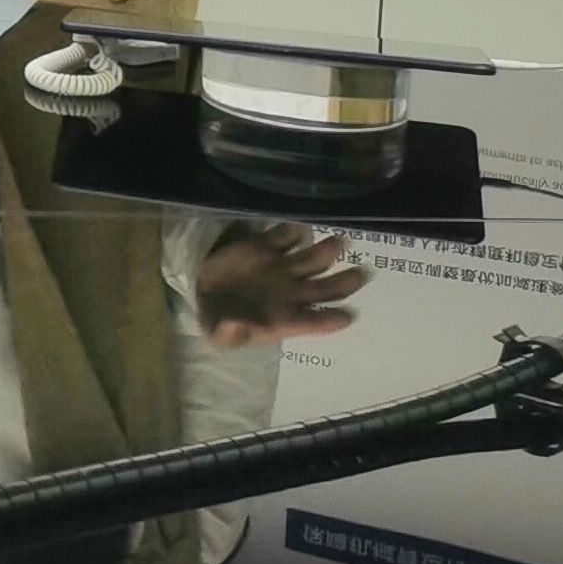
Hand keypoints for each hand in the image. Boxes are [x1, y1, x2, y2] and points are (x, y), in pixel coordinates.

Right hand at [197, 222, 366, 345]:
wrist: (200, 292)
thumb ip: (228, 333)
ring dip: (328, 250)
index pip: (316, 321)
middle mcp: (292, 292)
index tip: (348, 315)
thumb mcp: (218, 334)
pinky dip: (292, 231)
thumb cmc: (218, 321)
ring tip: (339, 241)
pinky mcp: (265, 246)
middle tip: (362, 273)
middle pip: (328, 288)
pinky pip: (284, 236)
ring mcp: (282, 268)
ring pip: (314, 259)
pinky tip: (296, 229)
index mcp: (287, 319)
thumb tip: (233, 327)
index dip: (331, 319)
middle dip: (346, 282)